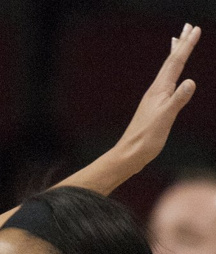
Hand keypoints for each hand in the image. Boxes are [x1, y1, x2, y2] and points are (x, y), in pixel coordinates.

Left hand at [115, 23, 199, 169]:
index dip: (186, 45)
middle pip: (170, 62)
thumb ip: (178, 99)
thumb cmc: (146, 139)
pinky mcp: (154, 108)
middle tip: (189, 27)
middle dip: (181, 44)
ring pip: (168, 71)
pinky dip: (171, 72)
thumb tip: (191, 81)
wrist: (128, 155)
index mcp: (159, 90)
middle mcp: (156, 91)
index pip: (176, 62)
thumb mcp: (165, 118)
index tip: (195, 30)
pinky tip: (172, 77)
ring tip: (179, 42)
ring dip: (175, 55)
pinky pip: (166, 82)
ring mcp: (154, 99)